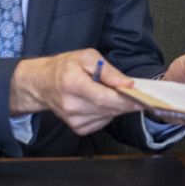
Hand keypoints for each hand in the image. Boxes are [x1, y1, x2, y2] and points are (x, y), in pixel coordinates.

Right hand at [9, 49, 142, 134]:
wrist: (42, 84)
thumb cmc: (65, 67)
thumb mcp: (87, 57)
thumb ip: (108, 70)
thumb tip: (127, 83)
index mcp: (72, 83)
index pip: (104, 97)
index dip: (126, 100)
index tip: (142, 98)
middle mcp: (71, 105)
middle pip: (109, 109)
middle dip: (126, 103)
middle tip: (138, 95)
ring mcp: (73, 119)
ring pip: (108, 116)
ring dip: (117, 107)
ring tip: (112, 94)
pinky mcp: (77, 128)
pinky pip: (102, 122)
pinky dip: (107, 113)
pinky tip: (101, 103)